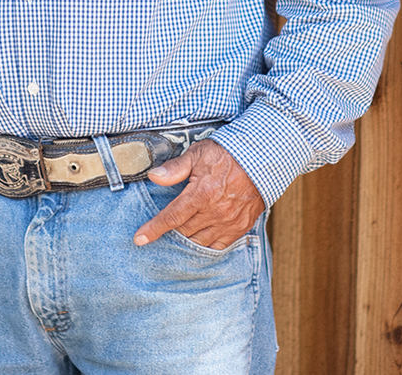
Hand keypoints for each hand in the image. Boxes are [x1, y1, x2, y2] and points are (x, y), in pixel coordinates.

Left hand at [134, 140, 264, 250]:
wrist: (261, 160)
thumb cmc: (227, 154)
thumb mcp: (198, 154)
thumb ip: (175, 169)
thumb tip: (153, 176)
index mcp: (201, 194)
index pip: (171, 217)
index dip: (153, 229)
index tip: (140, 239)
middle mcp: (215, 212)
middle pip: (184, 231)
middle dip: (170, 233)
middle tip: (162, 231)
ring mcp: (229, 222)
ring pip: (200, 241)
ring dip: (187, 240)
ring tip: (179, 235)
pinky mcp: (240, 227)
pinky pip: (219, 245)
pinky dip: (206, 245)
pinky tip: (199, 239)